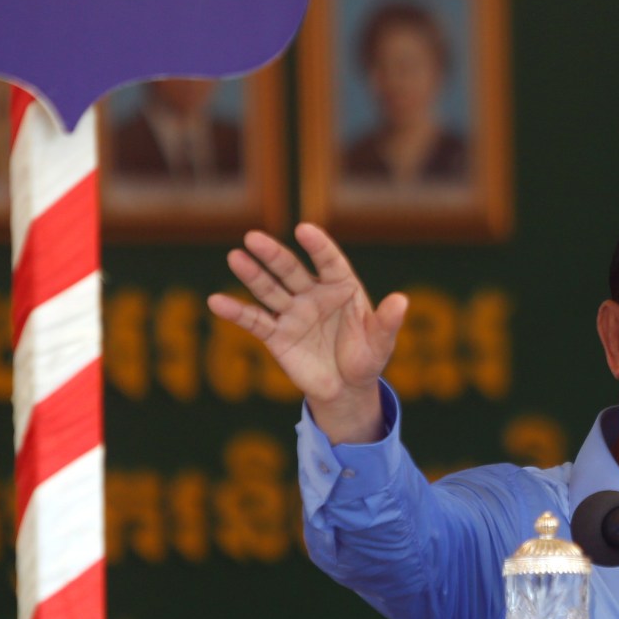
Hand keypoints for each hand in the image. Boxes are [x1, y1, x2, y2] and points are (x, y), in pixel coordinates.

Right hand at [207, 223, 406, 444]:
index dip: (318, 246)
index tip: (304, 229)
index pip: (329, 261)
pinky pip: (254, 321)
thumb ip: (388, 322)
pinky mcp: (276, 334)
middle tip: (253, 237)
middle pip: (291, 270)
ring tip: (235, 257)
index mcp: (342, 287)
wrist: (346, 388)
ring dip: (252, 274)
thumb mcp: (381, 343)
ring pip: (269, 289)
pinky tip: (216, 301)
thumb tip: (402, 301)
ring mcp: (293, 312)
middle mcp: (314, 294)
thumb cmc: (366, 358)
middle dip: (274, 254)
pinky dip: (235, 312)